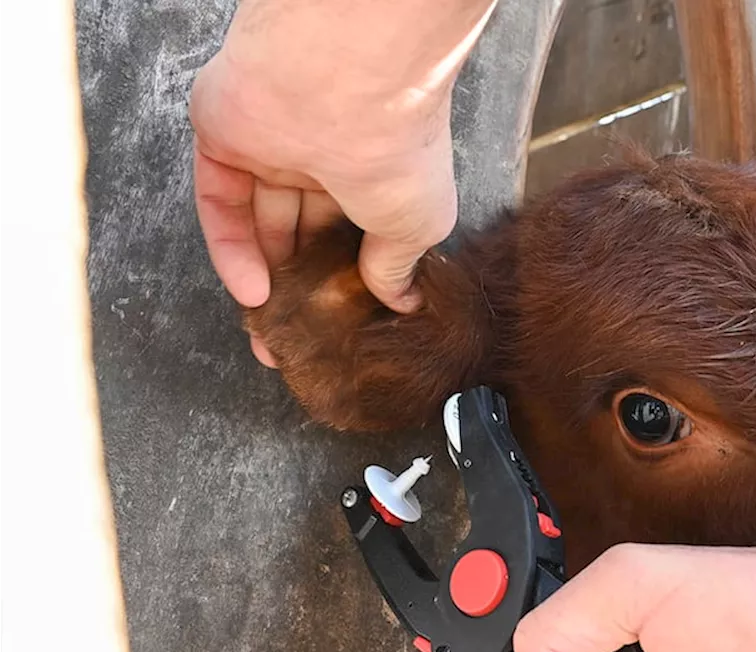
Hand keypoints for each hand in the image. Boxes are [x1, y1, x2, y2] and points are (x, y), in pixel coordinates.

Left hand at [188, 0, 496, 363]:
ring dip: (264, 277)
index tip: (340, 328)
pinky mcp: (224, 138)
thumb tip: (400, 301)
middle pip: (301, 230)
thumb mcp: (417, 226)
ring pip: (259, 221)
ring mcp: (270, 145)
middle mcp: (323, 155)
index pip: (350, 230)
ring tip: (269, 332)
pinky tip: (250, 293)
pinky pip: (220, 202)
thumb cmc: (400, 150)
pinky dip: (231, 249)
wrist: (349, 90)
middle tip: (297, 340)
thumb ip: (397, 267)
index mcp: (373, 169)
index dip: (343, 280)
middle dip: (300, 286)